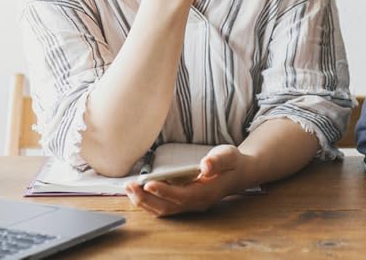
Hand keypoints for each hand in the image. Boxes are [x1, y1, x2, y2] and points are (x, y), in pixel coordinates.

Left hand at [124, 145, 240, 216]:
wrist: (237, 173)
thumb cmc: (230, 163)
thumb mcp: (228, 156)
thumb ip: (218, 160)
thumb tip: (205, 165)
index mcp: (206, 192)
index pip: (182, 196)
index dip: (164, 191)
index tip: (147, 184)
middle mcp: (196, 203)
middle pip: (168, 207)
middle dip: (146, 198)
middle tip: (130, 185)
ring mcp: (189, 205)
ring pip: (163, 210)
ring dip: (144, 201)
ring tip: (129, 188)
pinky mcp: (183, 203)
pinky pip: (163, 207)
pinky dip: (148, 202)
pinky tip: (137, 192)